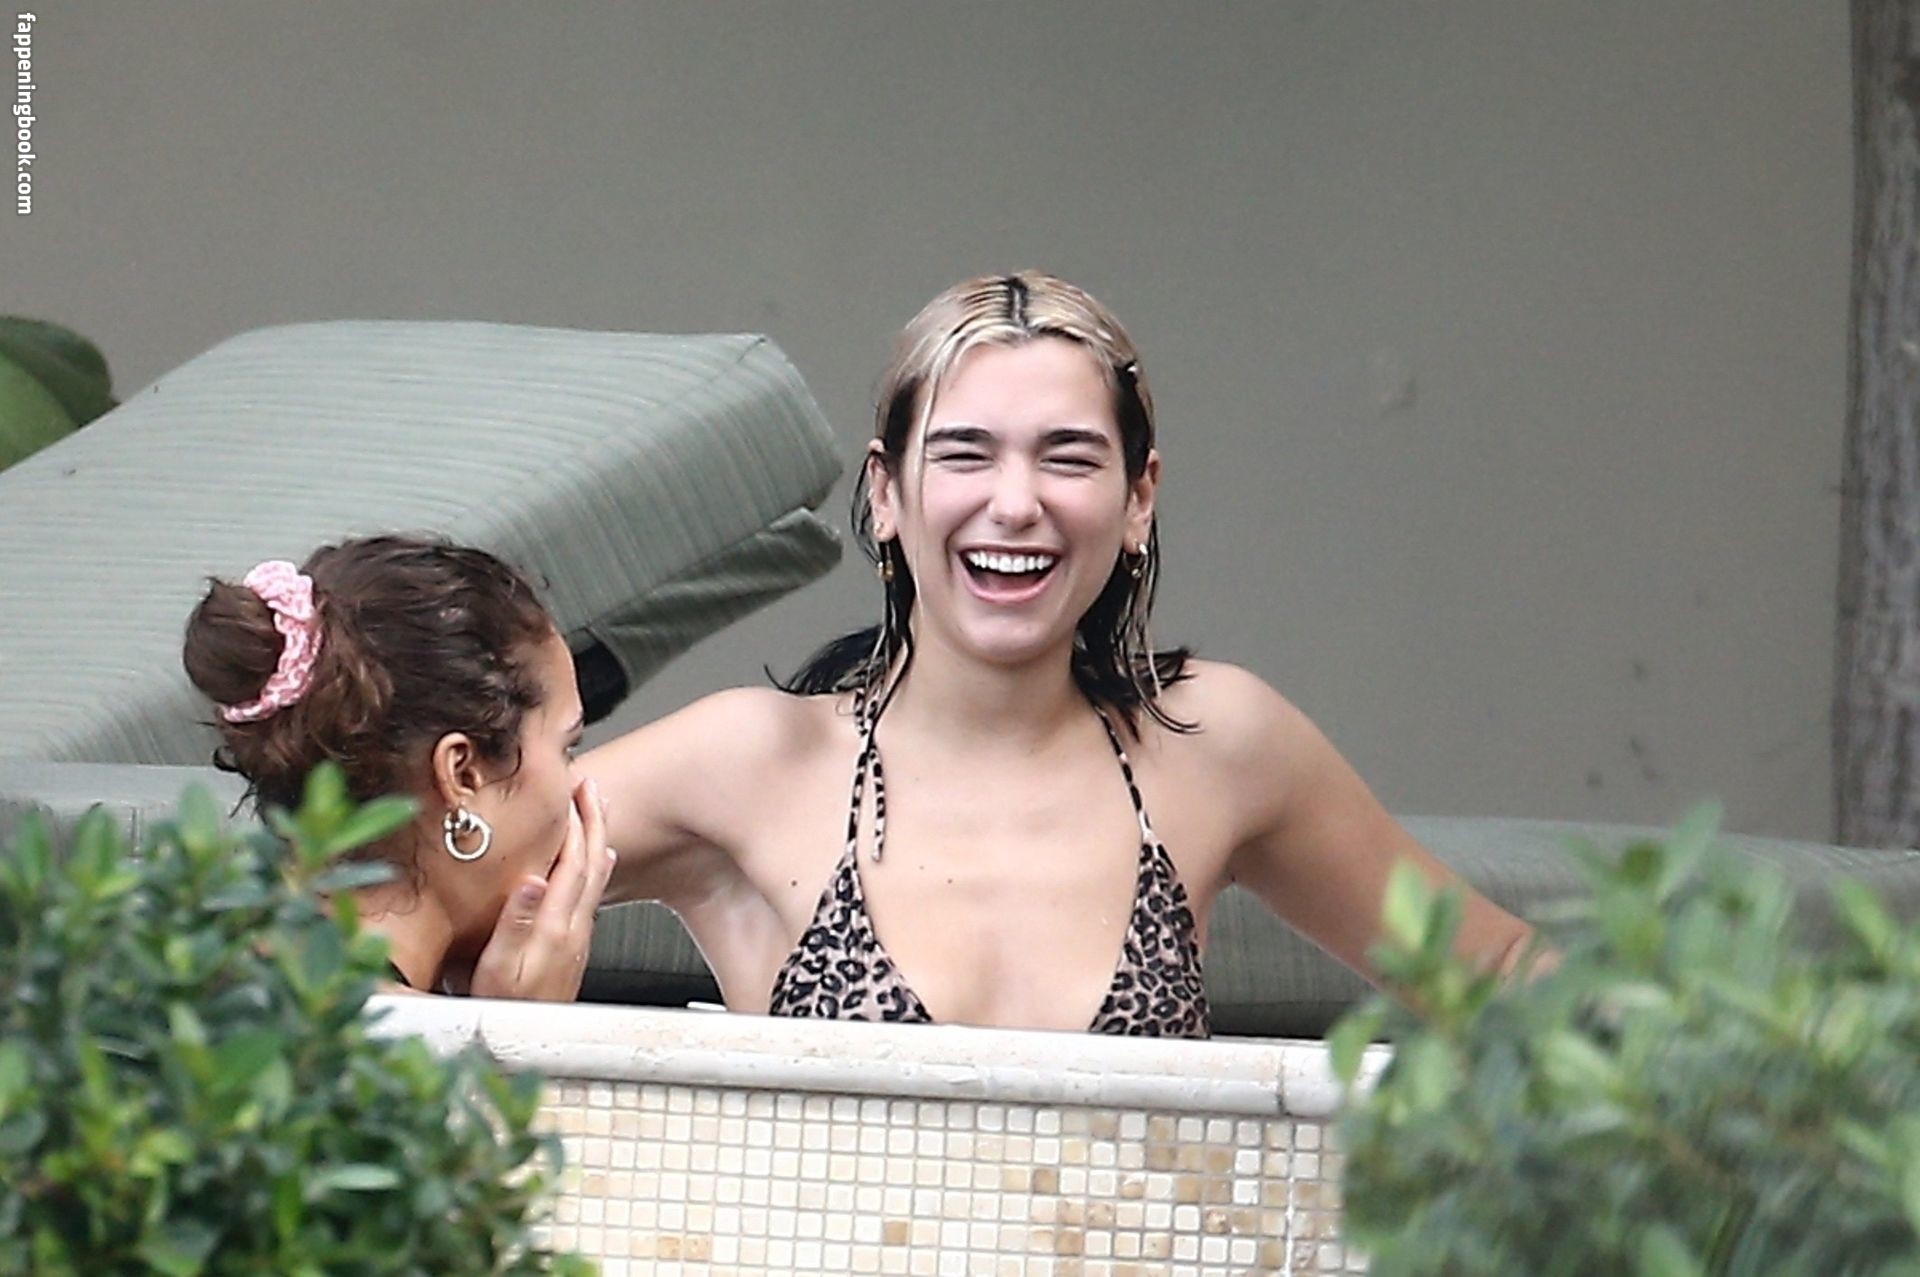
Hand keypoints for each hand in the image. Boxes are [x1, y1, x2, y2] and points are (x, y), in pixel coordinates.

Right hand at [468, 778, 613, 1001]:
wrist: (527, 1046)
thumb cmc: (504, 1011)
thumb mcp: (497, 969)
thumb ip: (516, 924)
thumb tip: (533, 881)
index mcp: (555, 927)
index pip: (571, 864)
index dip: (573, 826)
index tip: (570, 792)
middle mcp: (574, 929)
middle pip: (593, 863)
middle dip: (593, 821)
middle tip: (590, 787)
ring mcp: (578, 937)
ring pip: (596, 877)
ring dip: (598, 839)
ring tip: (598, 810)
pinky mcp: (575, 946)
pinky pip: (592, 894)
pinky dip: (596, 867)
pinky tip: (598, 863)